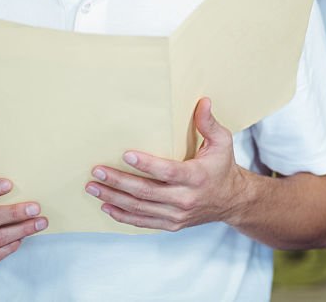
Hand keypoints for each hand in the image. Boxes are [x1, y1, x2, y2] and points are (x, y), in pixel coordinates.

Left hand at [86, 98, 248, 231]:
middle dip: (118, 182)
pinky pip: (143, 222)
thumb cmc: (223, 168)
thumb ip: (209, 123)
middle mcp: (185, 198)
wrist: (232, 201)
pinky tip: (107, 206)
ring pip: (140, 208)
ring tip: (93, 188)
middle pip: (146, 191)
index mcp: (196, 177)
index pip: (167, 171)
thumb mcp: (222, 142)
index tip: (126, 154)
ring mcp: (177, 214)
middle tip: (97, 172)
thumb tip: (202, 101)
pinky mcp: (171, 224)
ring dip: (114, 198)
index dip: (146, 164)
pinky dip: (123, 215)